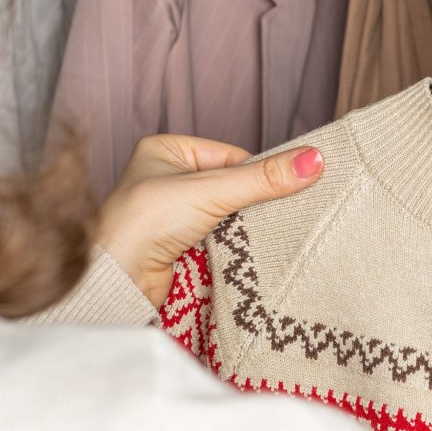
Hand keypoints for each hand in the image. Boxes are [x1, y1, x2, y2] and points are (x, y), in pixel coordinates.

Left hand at [97, 135, 323, 307]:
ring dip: (245, 228)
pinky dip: (235, 246)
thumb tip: (315, 160)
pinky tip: (244, 252)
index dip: (257, 174)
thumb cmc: (144, 223)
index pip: (233, 156)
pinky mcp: (181, 246)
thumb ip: (264, 177)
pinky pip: (222, 239)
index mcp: (167, 150)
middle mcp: (168, 179)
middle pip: (234, 187)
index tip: (283, 187)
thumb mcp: (211, 190)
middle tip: (279, 214)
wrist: (116, 280)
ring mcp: (174, 215)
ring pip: (230, 216)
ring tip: (256, 235)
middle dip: (253, 203)